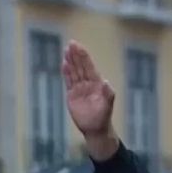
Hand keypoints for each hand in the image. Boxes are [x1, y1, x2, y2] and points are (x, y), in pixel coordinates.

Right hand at [62, 41, 119, 160]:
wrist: (95, 129)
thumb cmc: (104, 117)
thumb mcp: (108, 106)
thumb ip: (108, 94)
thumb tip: (106, 82)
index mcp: (97, 83)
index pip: (88, 66)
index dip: (83, 56)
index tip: (78, 46)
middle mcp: (88, 83)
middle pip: (80, 66)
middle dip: (76, 55)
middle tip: (71, 43)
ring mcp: (80, 88)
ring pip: (74, 72)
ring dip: (70, 61)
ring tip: (66, 50)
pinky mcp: (72, 95)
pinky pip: (69, 81)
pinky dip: (66, 73)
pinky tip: (64, 64)